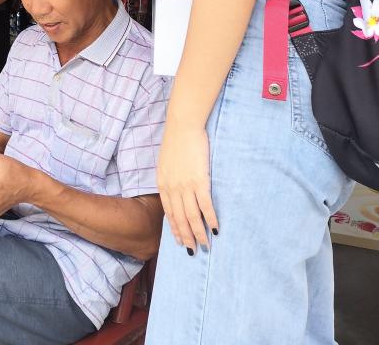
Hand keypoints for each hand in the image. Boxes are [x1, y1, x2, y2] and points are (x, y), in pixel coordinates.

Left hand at [157, 122, 217, 253]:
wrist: (183, 126)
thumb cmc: (176, 141)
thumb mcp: (166, 163)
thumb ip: (169, 178)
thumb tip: (174, 189)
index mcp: (163, 184)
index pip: (169, 213)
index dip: (175, 229)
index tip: (180, 241)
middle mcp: (172, 189)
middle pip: (180, 219)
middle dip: (186, 237)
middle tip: (193, 251)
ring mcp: (185, 186)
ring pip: (192, 216)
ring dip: (199, 233)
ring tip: (205, 245)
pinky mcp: (199, 181)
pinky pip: (205, 205)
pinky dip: (210, 219)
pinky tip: (215, 228)